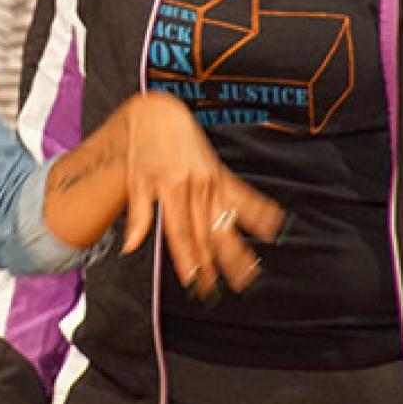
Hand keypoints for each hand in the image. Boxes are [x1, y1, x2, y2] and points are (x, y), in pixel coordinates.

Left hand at [119, 92, 284, 298]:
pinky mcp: (221, 174)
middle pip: (205, 232)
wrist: (162, 114)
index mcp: (171, 189)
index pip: (180, 232)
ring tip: (247, 272)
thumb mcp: (135, 180)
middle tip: (216, 289)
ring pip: (227, 220)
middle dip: (212, 264)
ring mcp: (211, 181)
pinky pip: (243, 195)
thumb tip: (130, 246)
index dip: (187, 258)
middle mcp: (195, 187)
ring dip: (237, 249)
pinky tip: (272, 227)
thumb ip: (139, 215)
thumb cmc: (145, 146)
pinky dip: (259, 211)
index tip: (193, 280)